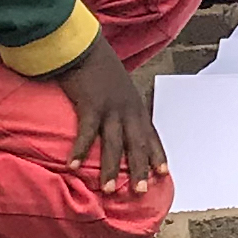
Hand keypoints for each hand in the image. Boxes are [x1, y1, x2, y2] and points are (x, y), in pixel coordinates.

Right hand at [54, 36, 166, 191]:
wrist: (83, 45)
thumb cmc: (98, 66)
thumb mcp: (118, 87)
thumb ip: (121, 105)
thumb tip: (119, 123)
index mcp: (135, 105)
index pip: (150, 134)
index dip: (157, 154)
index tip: (163, 173)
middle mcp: (127, 109)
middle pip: (136, 144)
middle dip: (139, 169)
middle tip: (140, 192)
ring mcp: (110, 108)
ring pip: (113, 144)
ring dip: (111, 168)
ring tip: (108, 189)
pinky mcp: (90, 104)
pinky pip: (86, 133)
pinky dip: (80, 150)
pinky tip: (74, 167)